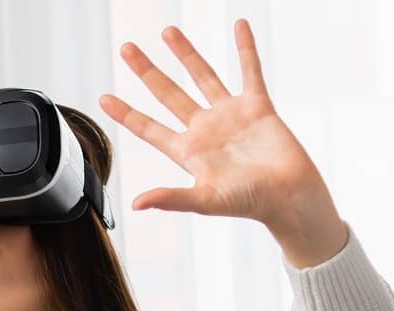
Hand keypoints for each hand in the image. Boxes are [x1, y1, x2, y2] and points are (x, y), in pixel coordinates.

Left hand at [100, 18, 347, 263]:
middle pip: (168, 94)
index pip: (149, 129)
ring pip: (203, 76)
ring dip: (185, 53)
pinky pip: (249, 70)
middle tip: (126, 48)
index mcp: (188, 152)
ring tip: (167, 31)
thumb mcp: (206, 201)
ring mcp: (230, 115)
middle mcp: (205, 129)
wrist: (290, 196)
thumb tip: (137, 204)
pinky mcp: (258, 105)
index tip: (103, 98)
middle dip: (147, 71)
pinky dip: (245, 48)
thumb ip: (171, 199)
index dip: (127, 113)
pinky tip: (238, 24)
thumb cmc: (249, 203)